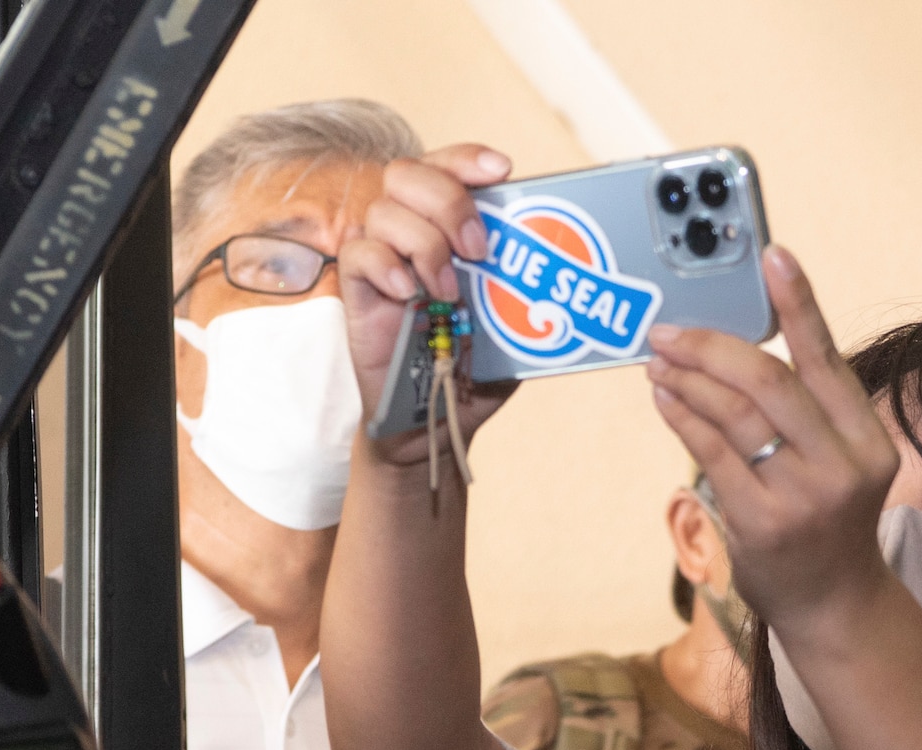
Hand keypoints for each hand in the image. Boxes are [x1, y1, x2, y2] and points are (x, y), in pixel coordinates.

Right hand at [339, 145, 520, 469]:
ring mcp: (381, 261)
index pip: (446, 166)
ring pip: (382, 210)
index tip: (502, 171)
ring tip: (447, 291)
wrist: (435, 420)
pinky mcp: (357, 293)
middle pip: (407, 173)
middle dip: (447, 200)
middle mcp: (410, 233)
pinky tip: (408, 294)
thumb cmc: (472, 366)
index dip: (468, 158)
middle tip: (478, 248)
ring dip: (423, 242)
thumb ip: (524, 289)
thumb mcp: (512, 324)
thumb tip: (564, 268)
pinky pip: (358, 254)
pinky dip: (385, 265)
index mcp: (447, 227)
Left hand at [645, 246, 899, 636]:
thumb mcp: (837, 463)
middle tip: (670, 329)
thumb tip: (735, 351)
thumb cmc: (824, 522)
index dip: (800, 303)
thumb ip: (805, 413)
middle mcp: (843, 463)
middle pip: (771, 382)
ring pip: (735, 414)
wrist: (832, 603)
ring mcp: (802, 496)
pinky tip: (664, 397)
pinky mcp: (761, 522)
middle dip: (714, 347)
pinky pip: (711, 453)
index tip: (773, 256)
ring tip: (658, 360)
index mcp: (869, 439)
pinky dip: (682, 417)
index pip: (828, 358)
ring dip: (688, 379)